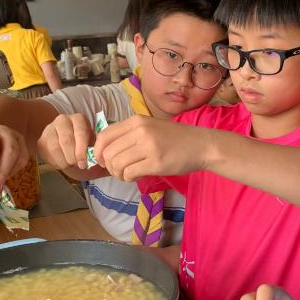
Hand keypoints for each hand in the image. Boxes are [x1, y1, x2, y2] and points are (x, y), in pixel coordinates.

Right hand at [37, 113, 94, 169]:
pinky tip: (61, 162)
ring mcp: (50, 128)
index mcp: (78, 119)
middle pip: (66, 140)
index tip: (83, 163)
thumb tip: (93, 159)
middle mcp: (63, 120)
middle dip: (72, 157)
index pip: (80, 133)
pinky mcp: (41, 139)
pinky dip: (55, 162)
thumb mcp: (90, 142)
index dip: (82, 151)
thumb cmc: (81, 142)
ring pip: (55, 148)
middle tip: (76, 165)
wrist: (66, 141)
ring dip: (64, 161)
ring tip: (69, 164)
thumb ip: (92, 148)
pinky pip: (47, 153)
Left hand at [93, 115, 209, 180]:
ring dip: (119, 174)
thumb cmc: (175, 139)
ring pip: (117, 164)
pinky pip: (130, 173)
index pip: (104, 136)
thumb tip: (105, 150)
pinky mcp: (156, 163)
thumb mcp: (150, 127)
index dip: (97, 151)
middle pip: (108, 153)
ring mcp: (148, 147)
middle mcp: (140, 131)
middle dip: (109, 166)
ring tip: (127, 175)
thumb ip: (129, 134)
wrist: (201, 145)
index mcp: (136, 121)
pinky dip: (128, 178)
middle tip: (119, 171)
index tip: (102, 160)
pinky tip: (135, 177)